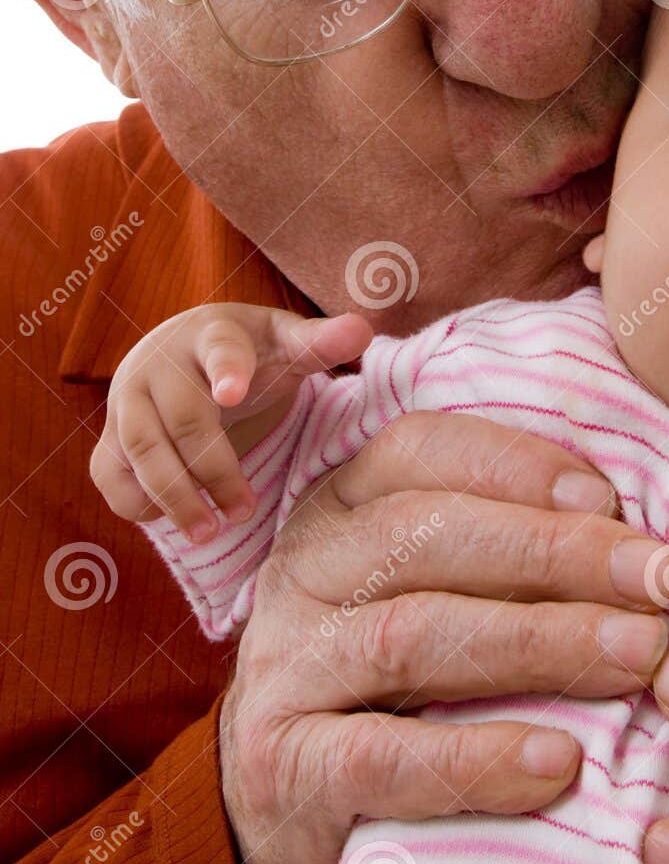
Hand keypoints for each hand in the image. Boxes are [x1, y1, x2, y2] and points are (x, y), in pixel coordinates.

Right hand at [91, 302, 371, 539]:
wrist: (185, 352)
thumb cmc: (250, 352)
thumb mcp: (285, 342)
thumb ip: (320, 342)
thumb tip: (362, 331)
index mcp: (213, 333)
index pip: (221, 348)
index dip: (228, 369)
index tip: (233, 394)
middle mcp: (161, 362)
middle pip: (182, 417)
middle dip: (213, 468)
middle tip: (244, 510)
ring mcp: (129, 398)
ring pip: (138, 449)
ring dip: (173, 495)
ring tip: (209, 532)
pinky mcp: (111, 434)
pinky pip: (110, 474)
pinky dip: (138, 502)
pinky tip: (175, 520)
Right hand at [219, 412, 668, 863]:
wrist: (289, 800)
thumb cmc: (395, 675)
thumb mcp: (437, 589)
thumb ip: (513, 550)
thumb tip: (643, 541)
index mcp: (343, 506)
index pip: (420, 450)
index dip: (518, 465)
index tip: (612, 498)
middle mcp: (307, 569)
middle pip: (426, 534)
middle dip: (554, 551)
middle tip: (657, 579)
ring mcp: (286, 664)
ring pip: (413, 635)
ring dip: (538, 641)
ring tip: (637, 657)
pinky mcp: (284, 764)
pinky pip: (381, 756)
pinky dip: (475, 756)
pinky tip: (558, 762)